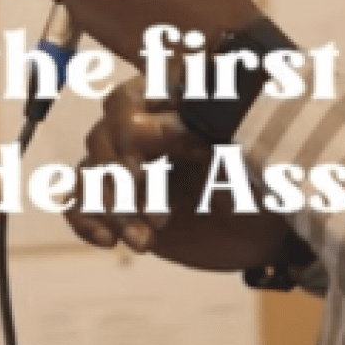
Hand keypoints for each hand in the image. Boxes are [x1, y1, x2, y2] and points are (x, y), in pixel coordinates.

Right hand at [67, 81, 293, 272]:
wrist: (266, 227)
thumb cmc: (264, 182)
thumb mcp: (251, 158)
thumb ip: (225, 139)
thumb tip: (203, 131)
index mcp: (171, 102)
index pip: (131, 105)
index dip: (143, 137)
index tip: (168, 167)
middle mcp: (141, 126)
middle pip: (103, 140)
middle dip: (126, 183)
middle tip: (161, 217)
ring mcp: (125, 163)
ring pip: (89, 173)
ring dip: (112, 210)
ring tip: (145, 242)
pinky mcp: (117, 200)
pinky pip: (79, 200)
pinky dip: (84, 219)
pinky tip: (108, 241)